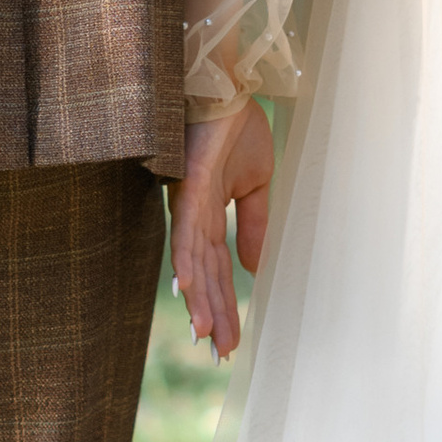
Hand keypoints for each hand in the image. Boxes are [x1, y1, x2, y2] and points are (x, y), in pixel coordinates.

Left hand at [171, 97, 275, 360]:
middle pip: (205, 275)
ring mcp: (189, 202)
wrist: (227, 87)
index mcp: (208, 216)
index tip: (230, 343)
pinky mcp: (189, 185)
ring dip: (200, 298)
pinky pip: (186, 228)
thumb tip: (255, 269)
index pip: (218, 271)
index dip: (225, 306)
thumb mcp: (257, 185)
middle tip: (220, 354)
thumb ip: (253, 226)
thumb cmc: (237, 127)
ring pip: (193, 260)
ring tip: (204, 334)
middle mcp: (193, 215)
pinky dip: (185, 258)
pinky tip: (184, 287)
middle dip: (214, 315)